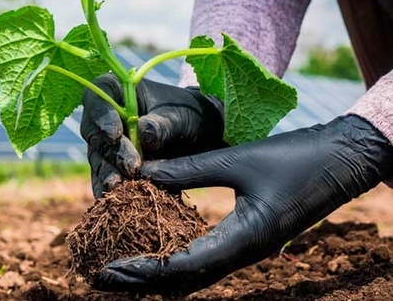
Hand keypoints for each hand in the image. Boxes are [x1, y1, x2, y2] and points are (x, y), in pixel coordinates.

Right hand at [80, 74, 225, 197]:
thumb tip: (143, 134)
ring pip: (97, 158)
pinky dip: (109, 191)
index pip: (97, 96)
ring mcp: (106, 143)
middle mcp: (106, 116)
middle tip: (132, 167)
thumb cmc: (192, 116)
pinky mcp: (112, 166)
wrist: (203, 137)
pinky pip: (105, 178)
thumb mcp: (183, 117)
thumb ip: (163, 124)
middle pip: (94, 132)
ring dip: (107, 173)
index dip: (100, 114)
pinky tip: (114, 202)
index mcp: (119, 91)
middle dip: (111, 151)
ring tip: (119, 188)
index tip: (115, 134)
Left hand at [93, 115, 392, 294]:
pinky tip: (150, 253)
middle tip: (100, 277)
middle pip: (183, 280)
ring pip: (192, 275)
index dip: (143, 269)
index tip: (110, 268)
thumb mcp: (236, 160)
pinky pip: (202, 260)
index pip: (183, 266)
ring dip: (155, 276)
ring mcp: (244, 251)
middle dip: (141, 281)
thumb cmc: (293, 159)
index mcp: (243, 240)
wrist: (339, 162)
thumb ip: (187, 169)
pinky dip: (173, 262)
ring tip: (118, 270)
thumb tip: (140, 172)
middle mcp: (242, 254)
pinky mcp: (244, 242)